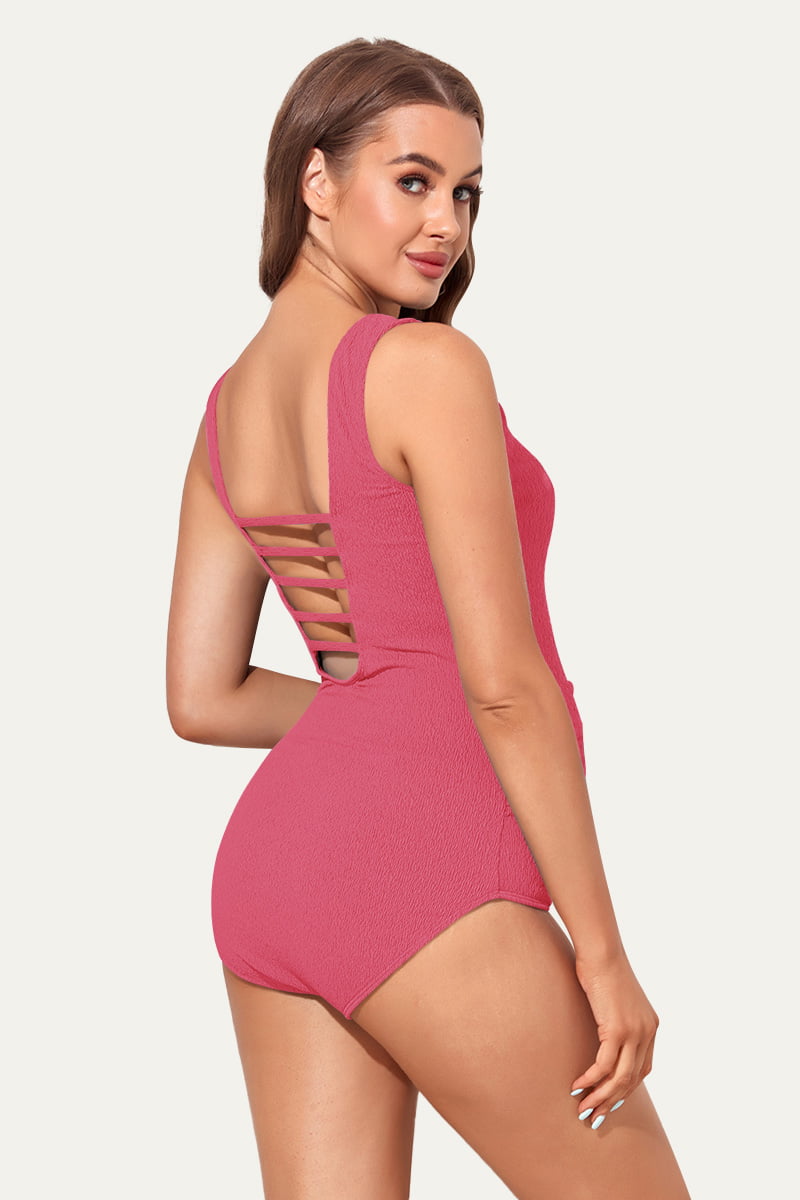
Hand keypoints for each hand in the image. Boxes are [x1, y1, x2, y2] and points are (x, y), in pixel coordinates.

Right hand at [569, 949, 658, 1128]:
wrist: (602, 952)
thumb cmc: (602, 969)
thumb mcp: (615, 999)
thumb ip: (616, 1019)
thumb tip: (603, 1035)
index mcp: (650, 1026)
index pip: (642, 1069)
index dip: (625, 1089)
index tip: (607, 1101)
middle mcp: (647, 1032)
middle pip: (632, 1079)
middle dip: (611, 1100)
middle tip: (593, 1115)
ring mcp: (634, 1032)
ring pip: (619, 1078)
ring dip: (600, 1096)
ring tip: (583, 1108)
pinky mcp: (617, 1029)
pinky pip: (604, 1064)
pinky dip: (590, 1079)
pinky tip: (577, 1086)